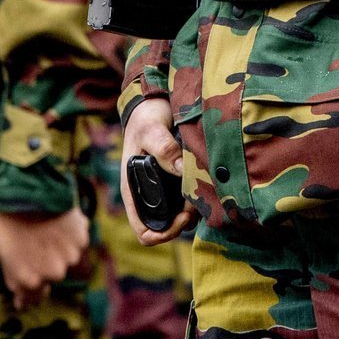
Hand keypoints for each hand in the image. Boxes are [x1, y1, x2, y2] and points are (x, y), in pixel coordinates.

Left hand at [0, 207, 89, 310]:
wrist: (23, 192)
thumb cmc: (10, 225)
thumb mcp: (4, 257)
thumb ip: (16, 284)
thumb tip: (22, 304)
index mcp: (32, 281)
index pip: (37, 297)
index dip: (36, 286)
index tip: (34, 273)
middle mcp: (55, 273)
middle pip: (57, 276)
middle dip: (51, 264)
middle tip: (41, 245)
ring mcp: (70, 256)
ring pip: (74, 261)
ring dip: (66, 251)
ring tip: (51, 232)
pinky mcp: (82, 238)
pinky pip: (80, 242)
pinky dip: (74, 235)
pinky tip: (60, 222)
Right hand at [121, 98, 194, 246]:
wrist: (153, 104)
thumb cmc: (146, 118)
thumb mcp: (152, 129)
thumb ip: (164, 148)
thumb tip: (181, 171)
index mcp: (133, 191)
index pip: (143, 231)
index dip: (163, 233)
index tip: (182, 218)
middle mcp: (146, 196)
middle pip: (164, 228)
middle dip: (183, 223)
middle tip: (199, 204)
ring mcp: (160, 191)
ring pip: (177, 217)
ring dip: (193, 212)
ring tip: (204, 193)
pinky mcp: (174, 182)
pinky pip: (186, 201)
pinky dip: (197, 199)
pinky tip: (206, 184)